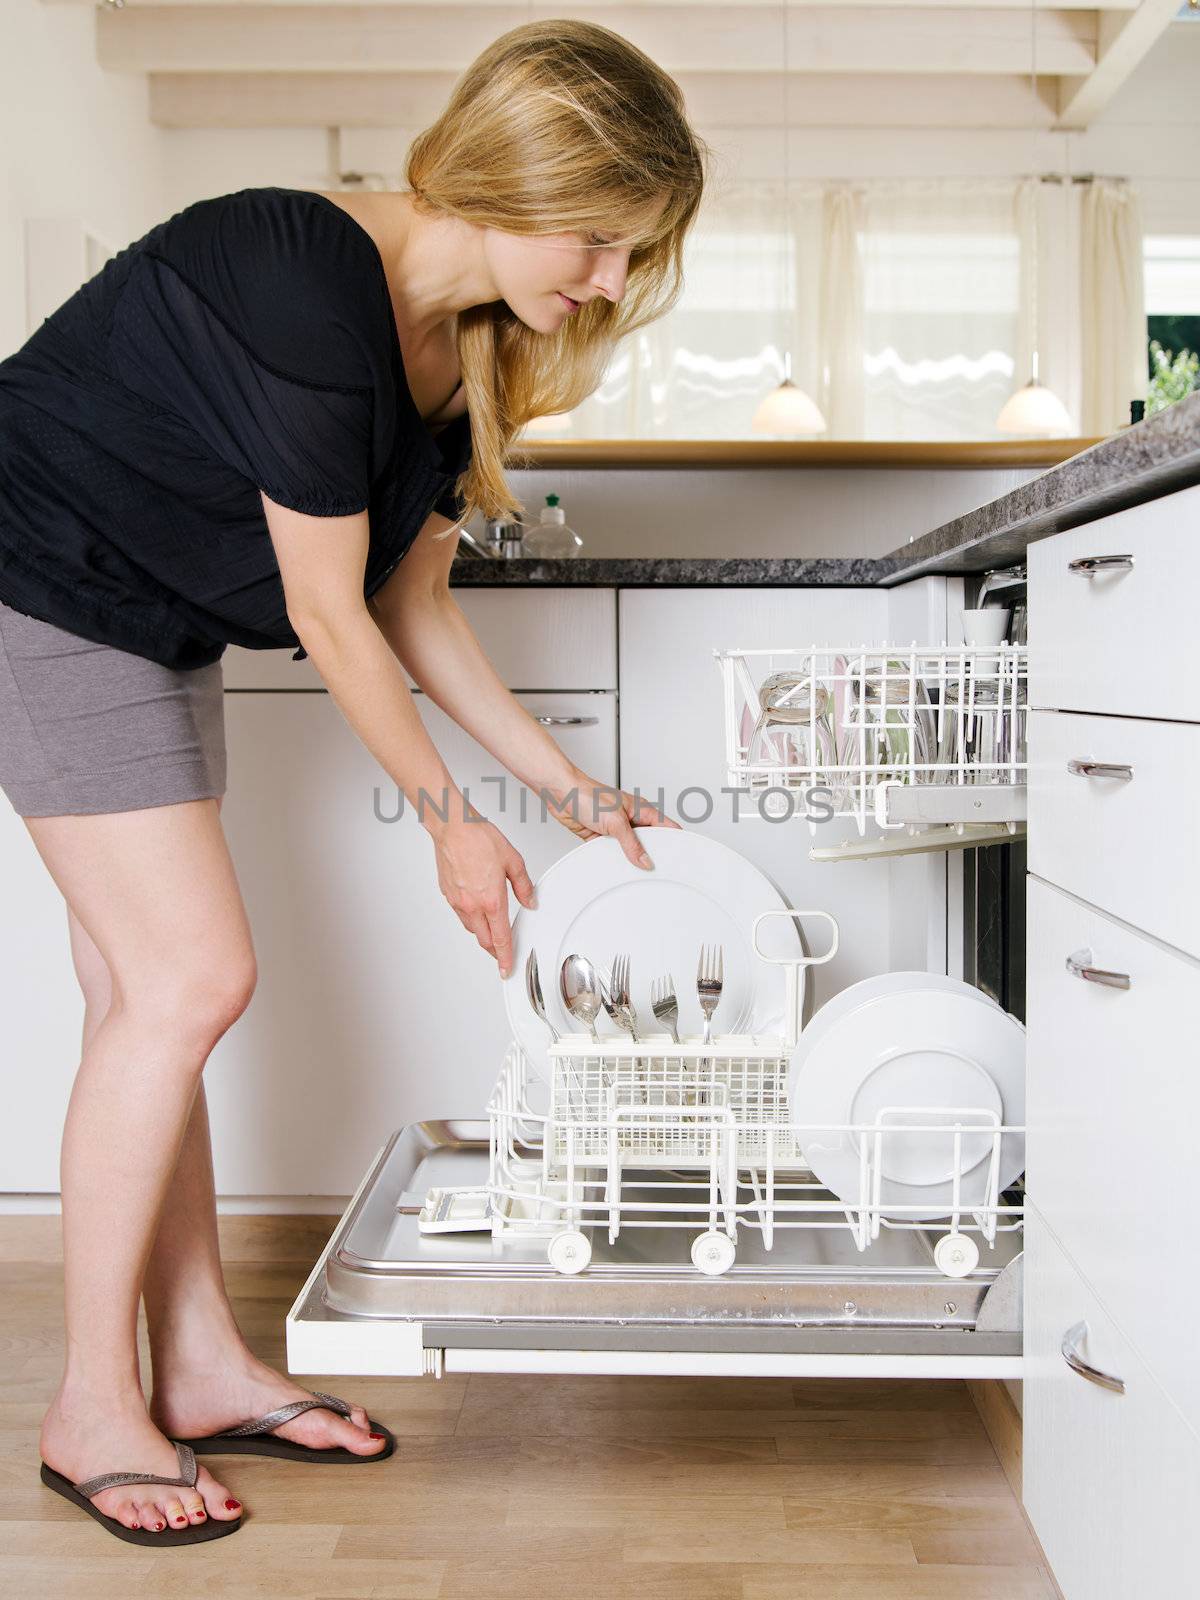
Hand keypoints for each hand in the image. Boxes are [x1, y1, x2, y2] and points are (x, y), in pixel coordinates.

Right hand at [431, 813, 534, 977]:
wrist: (453, 827)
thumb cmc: (478, 838)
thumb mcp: (513, 860)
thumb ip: (524, 885)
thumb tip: (530, 901)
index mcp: (492, 899)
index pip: (500, 939)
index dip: (505, 957)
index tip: (507, 968)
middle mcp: (472, 905)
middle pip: (484, 940)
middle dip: (494, 951)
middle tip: (502, 955)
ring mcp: (458, 902)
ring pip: (472, 929)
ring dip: (483, 935)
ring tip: (492, 932)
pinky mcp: (448, 895)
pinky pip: (461, 915)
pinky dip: (471, 920)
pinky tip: (477, 911)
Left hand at [545, 768, 681, 868]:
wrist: (560, 793)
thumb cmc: (586, 793)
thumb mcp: (615, 821)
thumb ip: (631, 843)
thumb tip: (645, 860)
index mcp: (641, 810)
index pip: (667, 827)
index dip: (675, 842)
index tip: (678, 858)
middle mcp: (631, 819)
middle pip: (649, 841)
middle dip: (651, 854)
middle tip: (654, 868)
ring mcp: (616, 828)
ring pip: (629, 849)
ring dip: (629, 858)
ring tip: (632, 869)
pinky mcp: (600, 836)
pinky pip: (610, 853)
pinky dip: (610, 859)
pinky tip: (612, 864)